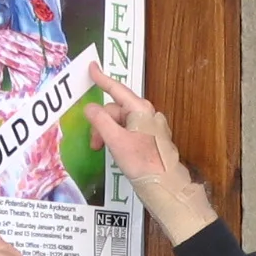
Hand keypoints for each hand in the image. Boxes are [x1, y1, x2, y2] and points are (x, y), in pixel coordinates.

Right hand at [83, 63, 216, 245]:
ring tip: (103, 151)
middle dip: (102, 123)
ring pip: (122, 123)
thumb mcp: (116, 141)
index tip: (91, 67)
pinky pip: (130, 133)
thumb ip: (101, 122)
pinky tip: (117, 153)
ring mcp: (152, 128)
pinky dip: (119, 139)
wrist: (166, 188)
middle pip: (117, 110)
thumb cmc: (143, 164)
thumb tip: (90, 108)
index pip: (117, 90)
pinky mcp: (153, 142)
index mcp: (141, 110)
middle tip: (94, 144)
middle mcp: (148, 115)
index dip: (102, 79)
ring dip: (109, 134)